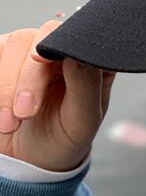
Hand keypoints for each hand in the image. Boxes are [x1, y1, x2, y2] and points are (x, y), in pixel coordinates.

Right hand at [0, 21, 116, 171]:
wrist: (30, 159)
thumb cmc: (63, 137)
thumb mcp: (82, 121)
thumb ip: (85, 86)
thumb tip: (77, 54)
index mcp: (87, 58)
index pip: (77, 36)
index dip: (58, 43)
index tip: (38, 58)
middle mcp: (58, 47)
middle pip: (39, 39)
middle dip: (27, 79)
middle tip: (25, 114)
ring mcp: (27, 49)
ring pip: (12, 46)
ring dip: (6, 87)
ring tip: (9, 124)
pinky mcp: (3, 56)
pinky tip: (0, 113)